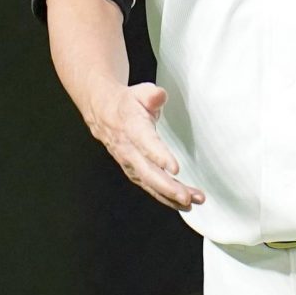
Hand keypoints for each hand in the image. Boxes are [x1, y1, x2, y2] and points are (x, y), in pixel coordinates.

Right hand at [85, 83, 204, 210]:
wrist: (103, 112)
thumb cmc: (128, 103)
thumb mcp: (140, 92)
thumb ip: (151, 95)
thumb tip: (159, 96)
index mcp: (131, 127)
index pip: (145, 143)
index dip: (159, 156)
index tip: (175, 168)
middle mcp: (128, 149)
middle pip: (147, 172)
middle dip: (167, 187)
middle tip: (187, 197)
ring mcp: (130, 163)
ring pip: (149, 183)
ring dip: (170, 196)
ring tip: (192, 202)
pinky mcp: (134, 171)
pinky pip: (149, 187)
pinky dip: (165, 197)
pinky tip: (182, 203)